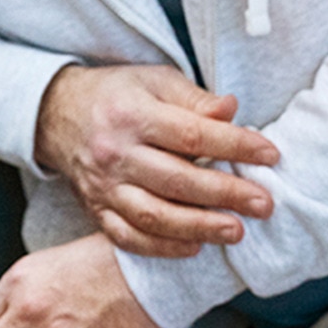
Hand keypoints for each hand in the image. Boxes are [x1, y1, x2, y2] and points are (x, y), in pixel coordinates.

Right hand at [35, 63, 277, 256]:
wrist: (57, 115)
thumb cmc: (117, 95)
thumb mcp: (154, 80)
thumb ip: (194, 98)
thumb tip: (232, 111)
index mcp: (132, 114)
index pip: (193, 135)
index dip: (236, 146)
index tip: (270, 155)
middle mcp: (115, 154)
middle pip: (177, 180)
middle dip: (226, 194)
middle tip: (264, 204)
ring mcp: (103, 187)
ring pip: (153, 215)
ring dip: (198, 227)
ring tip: (235, 232)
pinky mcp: (96, 211)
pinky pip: (128, 237)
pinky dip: (162, 248)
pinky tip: (194, 247)